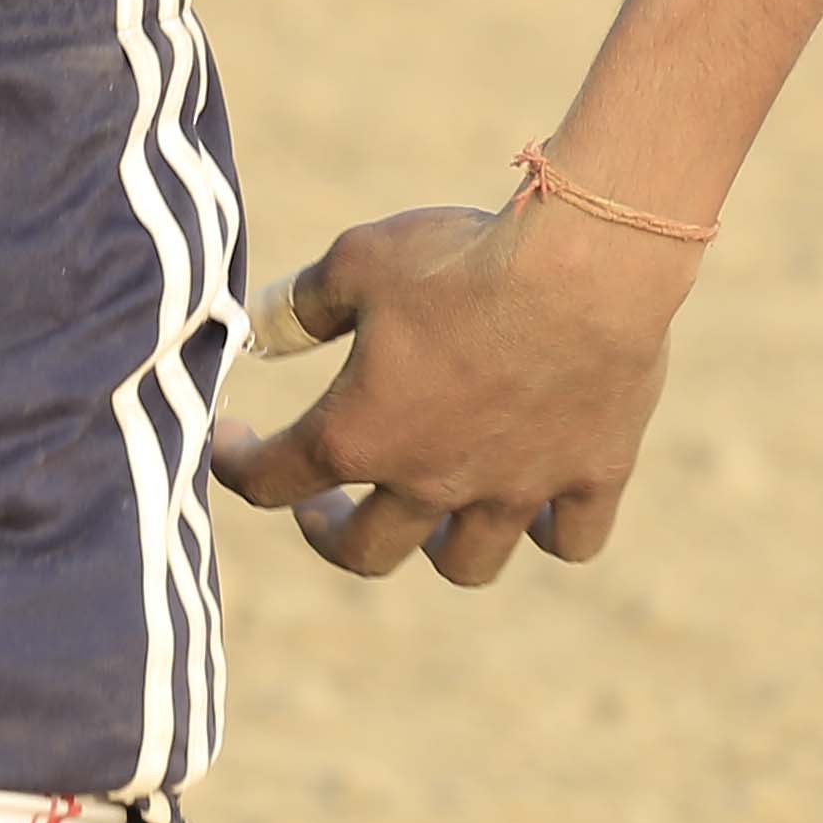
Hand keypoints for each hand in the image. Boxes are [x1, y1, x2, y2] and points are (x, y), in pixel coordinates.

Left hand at [209, 198, 693, 585]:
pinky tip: (536, 503)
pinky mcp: (593, 476)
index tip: (229, 444)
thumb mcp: (356, 262)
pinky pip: (571, 540)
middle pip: (365, 553)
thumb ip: (300, 306)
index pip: (271, 479)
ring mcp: (517, 489)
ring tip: (430, 510)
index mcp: (361, 434)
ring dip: (438, 545)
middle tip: (321, 506)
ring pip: (468, 564)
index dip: (236, 464)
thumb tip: (259, 332)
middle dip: (331, 533)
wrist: (586, 267)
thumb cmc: (460, 258)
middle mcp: (434, 482)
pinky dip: (549, 530)